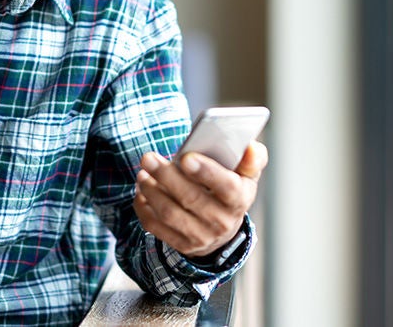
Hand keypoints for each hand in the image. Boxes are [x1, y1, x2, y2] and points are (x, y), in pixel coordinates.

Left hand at [133, 141, 267, 259]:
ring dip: (152, 191)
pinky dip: (144, 207)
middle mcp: (222, 222)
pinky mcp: (182, 245)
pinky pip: (156, 227)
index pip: (227, 187)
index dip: (207, 172)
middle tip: (149, 158)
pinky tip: (141, 190)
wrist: (223, 228)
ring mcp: (201, 236)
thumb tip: (251, 147)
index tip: (187, 157)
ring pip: (170, 213)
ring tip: (143, 172)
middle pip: (191, 198)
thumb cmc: (231, 190)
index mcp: (239, 200)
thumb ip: (251, 158)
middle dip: (167, 176)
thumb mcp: (246, 175)